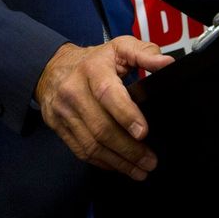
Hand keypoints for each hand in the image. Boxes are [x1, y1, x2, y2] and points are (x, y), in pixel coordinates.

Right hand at [34, 36, 172, 180]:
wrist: (52, 68)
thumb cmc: (93, 60)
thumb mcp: (119, 48)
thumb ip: (145, 53)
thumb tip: (166, 64)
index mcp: (92, 69)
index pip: (107, 94)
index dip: (126, 115)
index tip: (143, 132)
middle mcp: (74, 91)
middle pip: (101, 127)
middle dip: (129, 149)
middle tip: (150, 160)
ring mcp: (64, 112)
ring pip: (91, 145)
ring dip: (118, 162)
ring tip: (140, 170)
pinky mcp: (59, 128)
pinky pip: (81, 151)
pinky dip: (103, 162)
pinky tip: (119, 165)